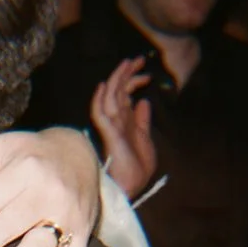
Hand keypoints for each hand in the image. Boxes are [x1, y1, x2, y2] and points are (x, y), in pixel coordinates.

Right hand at [90, 57, 155, 199]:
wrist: (133, 187)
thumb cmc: (137, 169)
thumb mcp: (146, 139)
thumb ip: (142, 121)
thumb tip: (143, 101)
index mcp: (125, 122)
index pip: (126, 95)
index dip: (134, 82)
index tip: (147, 74)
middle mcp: (116, 121)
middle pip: (118, 91)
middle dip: (127, 74)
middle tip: (139, 58)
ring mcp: (111, 127)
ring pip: (110, 97)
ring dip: (117, 79)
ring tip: (127, 63)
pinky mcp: (108, 134)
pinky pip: (100, 113)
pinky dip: (100, 99)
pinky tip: (105, 85)